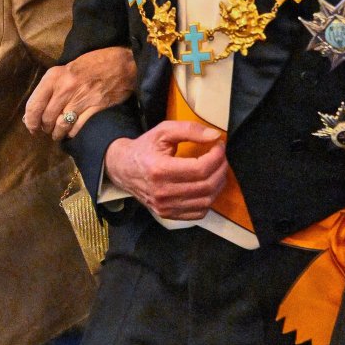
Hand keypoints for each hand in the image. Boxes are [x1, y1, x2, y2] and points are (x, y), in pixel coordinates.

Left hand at [24, 48, 138, 141]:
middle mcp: (65, 89)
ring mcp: (80, 99)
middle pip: (47, 118)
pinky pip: (77, 127)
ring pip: (60, 125)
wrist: (122, 64)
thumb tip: (39, 107)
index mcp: (54, 77)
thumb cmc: (94, 64)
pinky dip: (72, 133)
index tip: (31, 127)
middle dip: (45, 128)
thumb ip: (53, 86)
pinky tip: (71, 132)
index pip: (34, 105)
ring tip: (58, 135)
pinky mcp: (95, 108)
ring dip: (57, 134)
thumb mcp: (67, 68)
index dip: (30, 120)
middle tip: (47, 130)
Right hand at [104, 121, 228, 219]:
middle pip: (206, 186)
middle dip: (221, 169)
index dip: (216, 156)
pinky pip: (198, 213)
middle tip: (221, 157)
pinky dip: (209, 199)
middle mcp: (162, 192)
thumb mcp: (163, 131)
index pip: (200, 168)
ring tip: (217, 170)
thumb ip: (189, 129)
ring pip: (206, 201)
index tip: (219, 145)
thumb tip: (215, 136)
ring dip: (218, 184)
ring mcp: (164, 206)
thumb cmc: (144, 148)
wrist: (123, 168)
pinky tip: (207, 185)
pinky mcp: (167, 214)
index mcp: (159, 169)